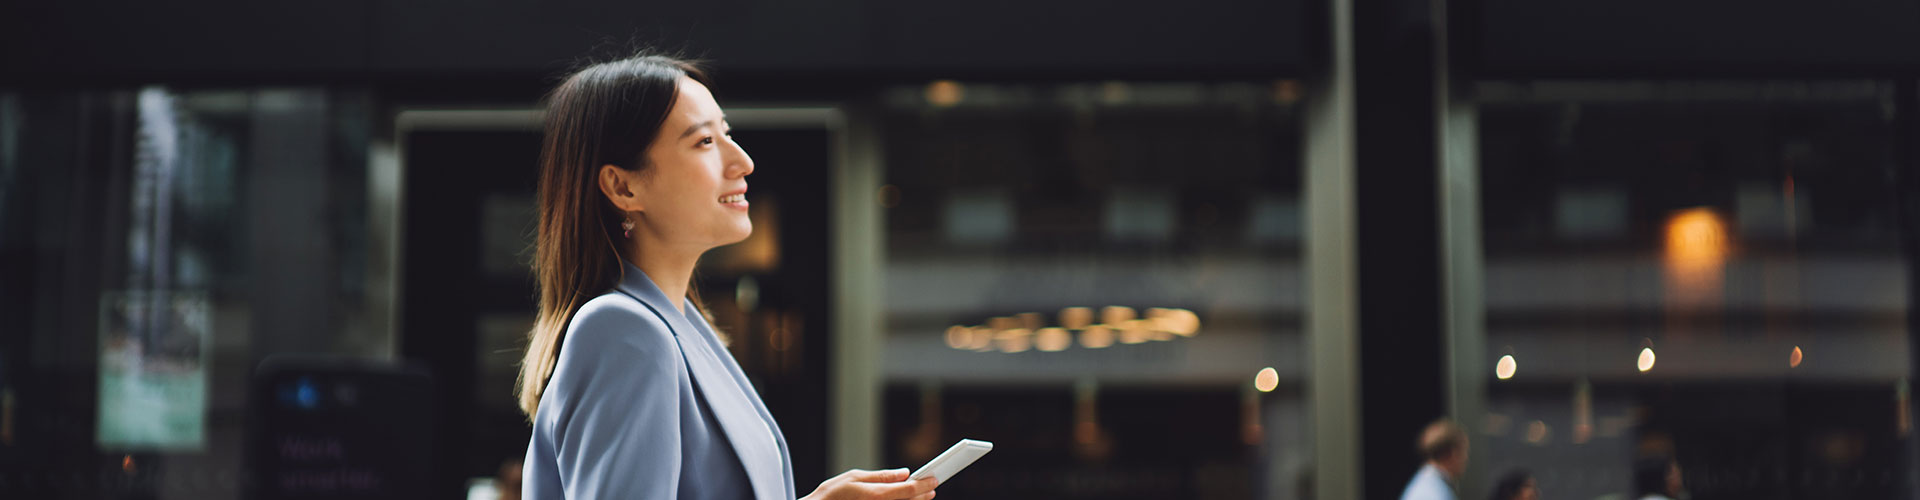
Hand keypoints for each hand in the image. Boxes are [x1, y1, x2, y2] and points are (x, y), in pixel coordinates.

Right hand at [801, 468, 937, 499]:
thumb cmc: (832, 495)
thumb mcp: (855, 477)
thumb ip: (882, 476)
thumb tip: (903, 473)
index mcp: (877, 495)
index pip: (909, 489)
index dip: (924, 483)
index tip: (934, 479)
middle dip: (923, 494)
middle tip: (931, 487)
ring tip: (920, 495)